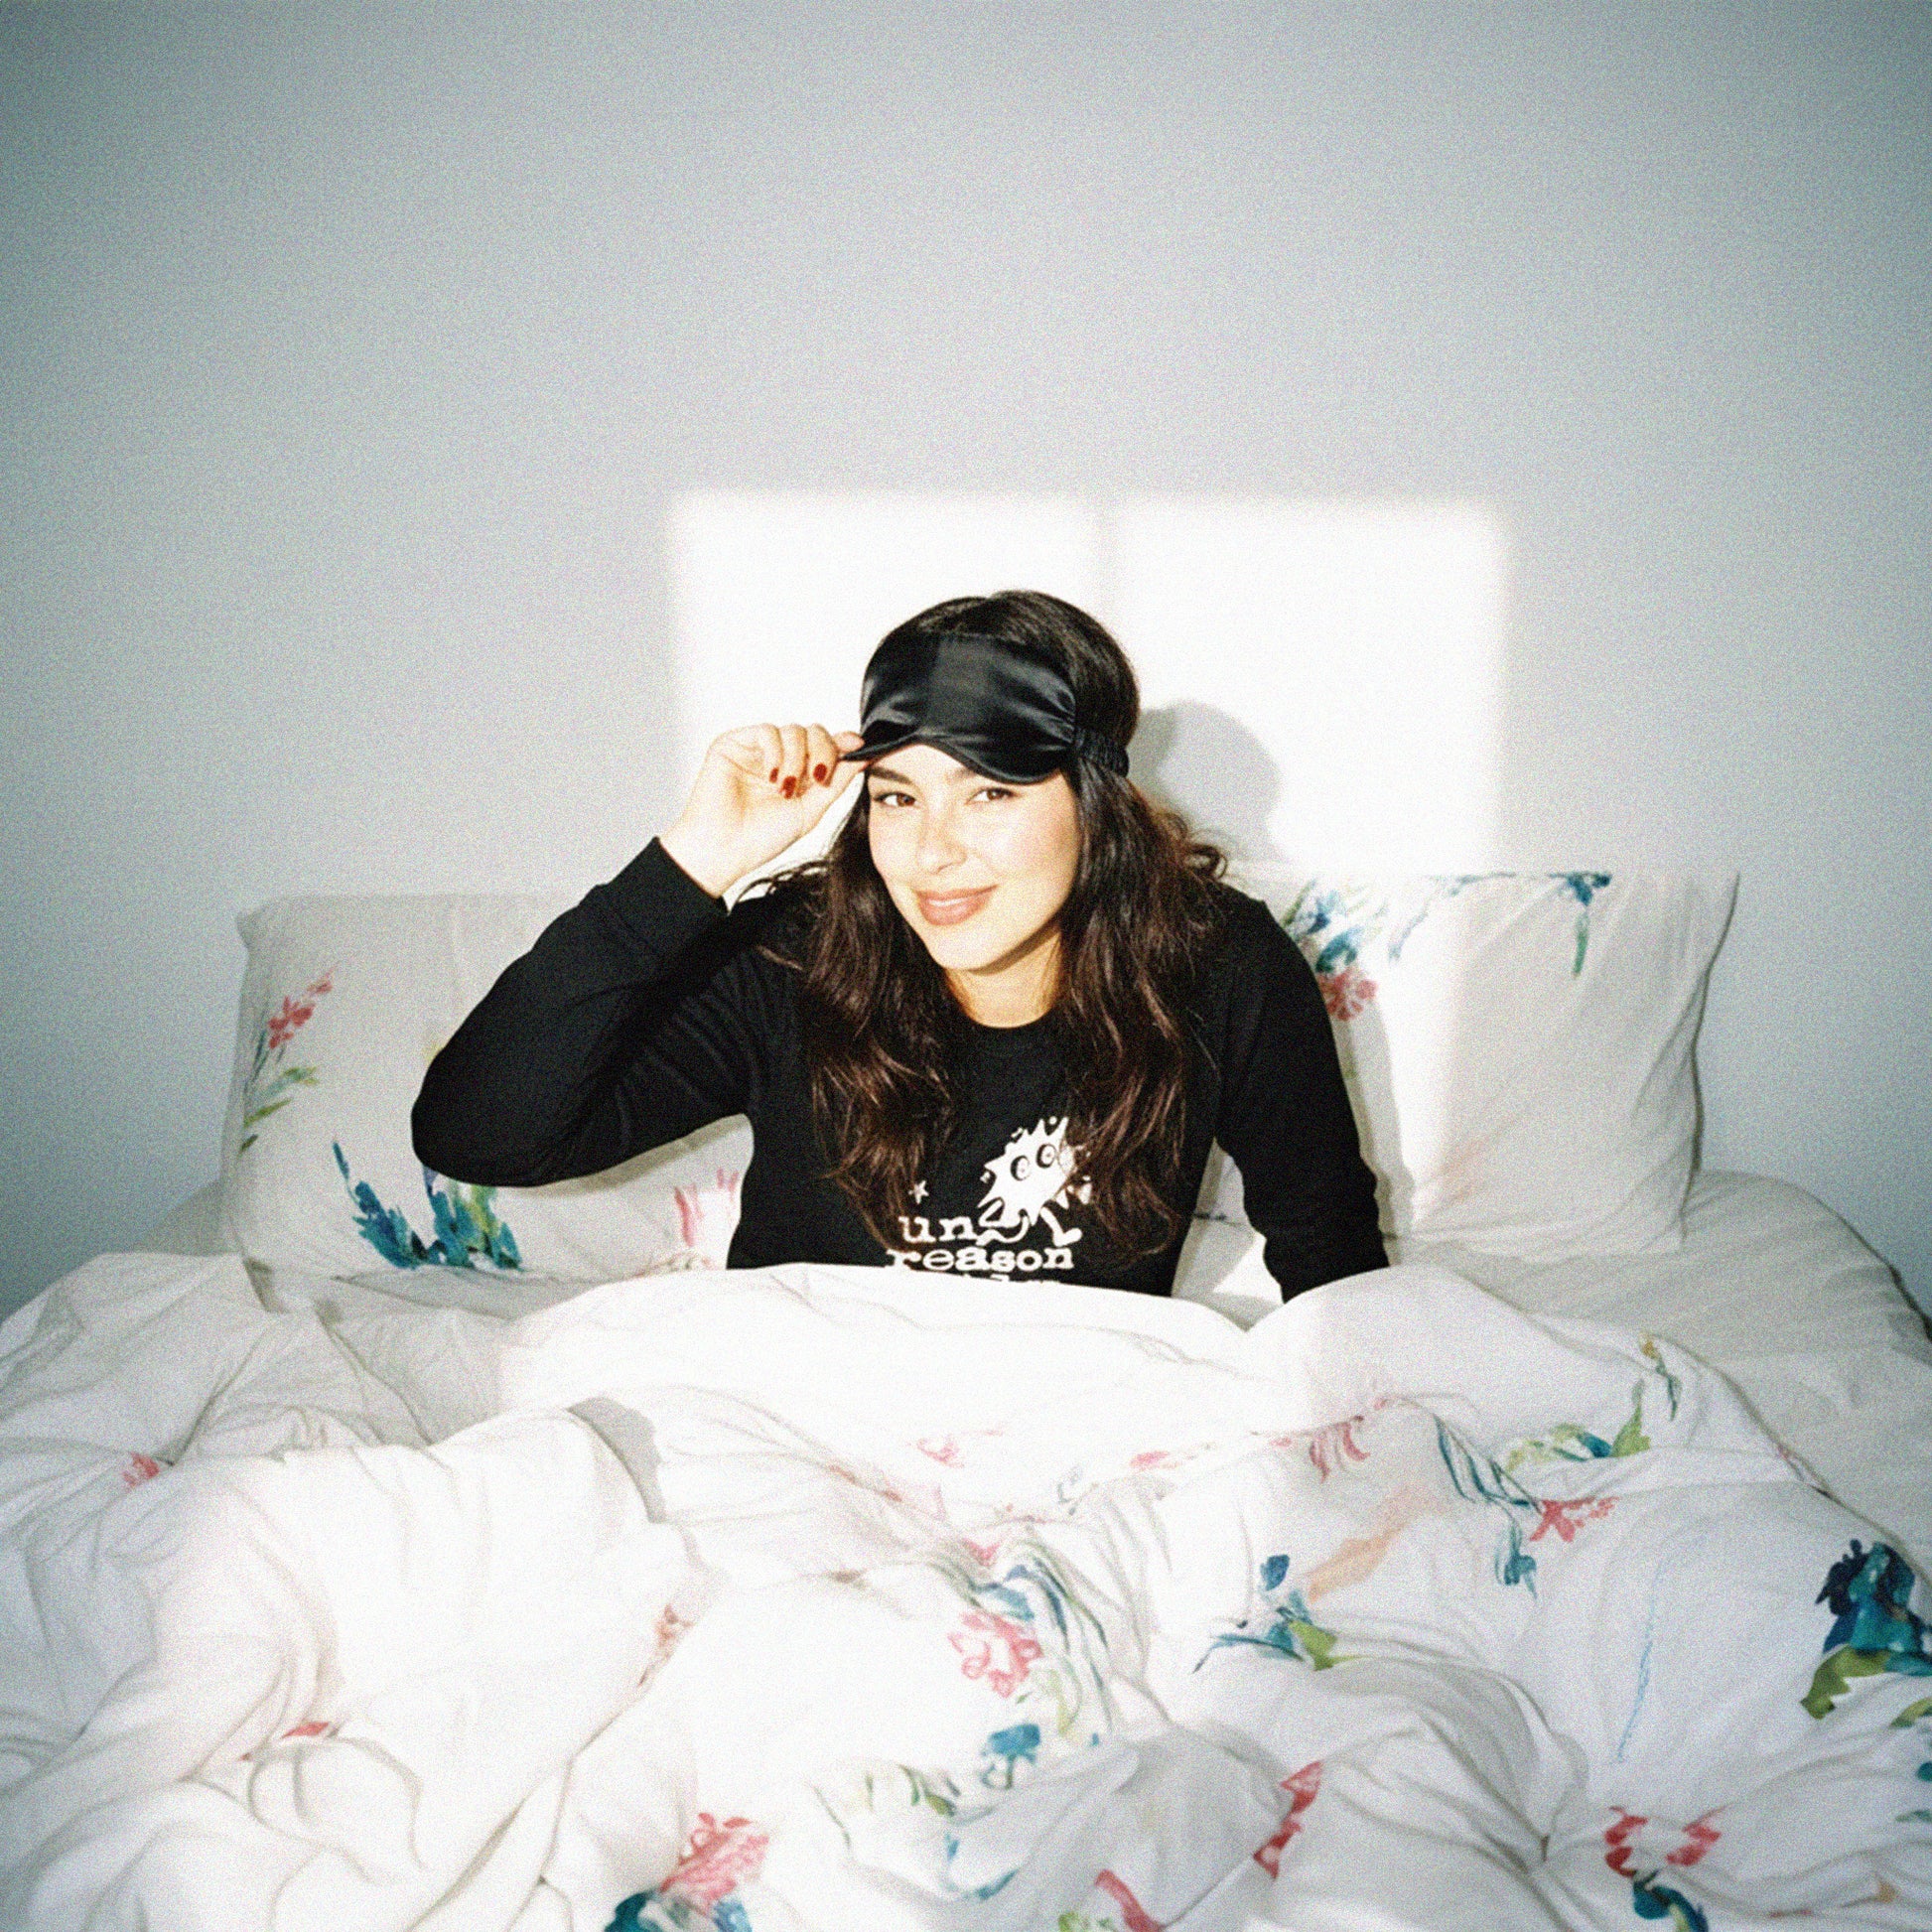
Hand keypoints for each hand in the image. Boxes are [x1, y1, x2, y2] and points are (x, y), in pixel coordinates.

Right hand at [661, 723, 864, 898]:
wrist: (724, 849)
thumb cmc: (761, 838)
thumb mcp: (811, 810)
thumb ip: (836, 781)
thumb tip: (862, 755)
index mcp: (798, 773)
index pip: (825, 747)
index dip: (843, 743)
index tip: (860, 746)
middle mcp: (779, 758)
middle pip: (813, 733)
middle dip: (823, 752)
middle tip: (817, 779)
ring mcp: (757, 750)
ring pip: (793, 730)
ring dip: (797, 759)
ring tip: (785, 788)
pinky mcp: (734, 743)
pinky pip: (767, 731)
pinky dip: (776, 751)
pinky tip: (771, 775)